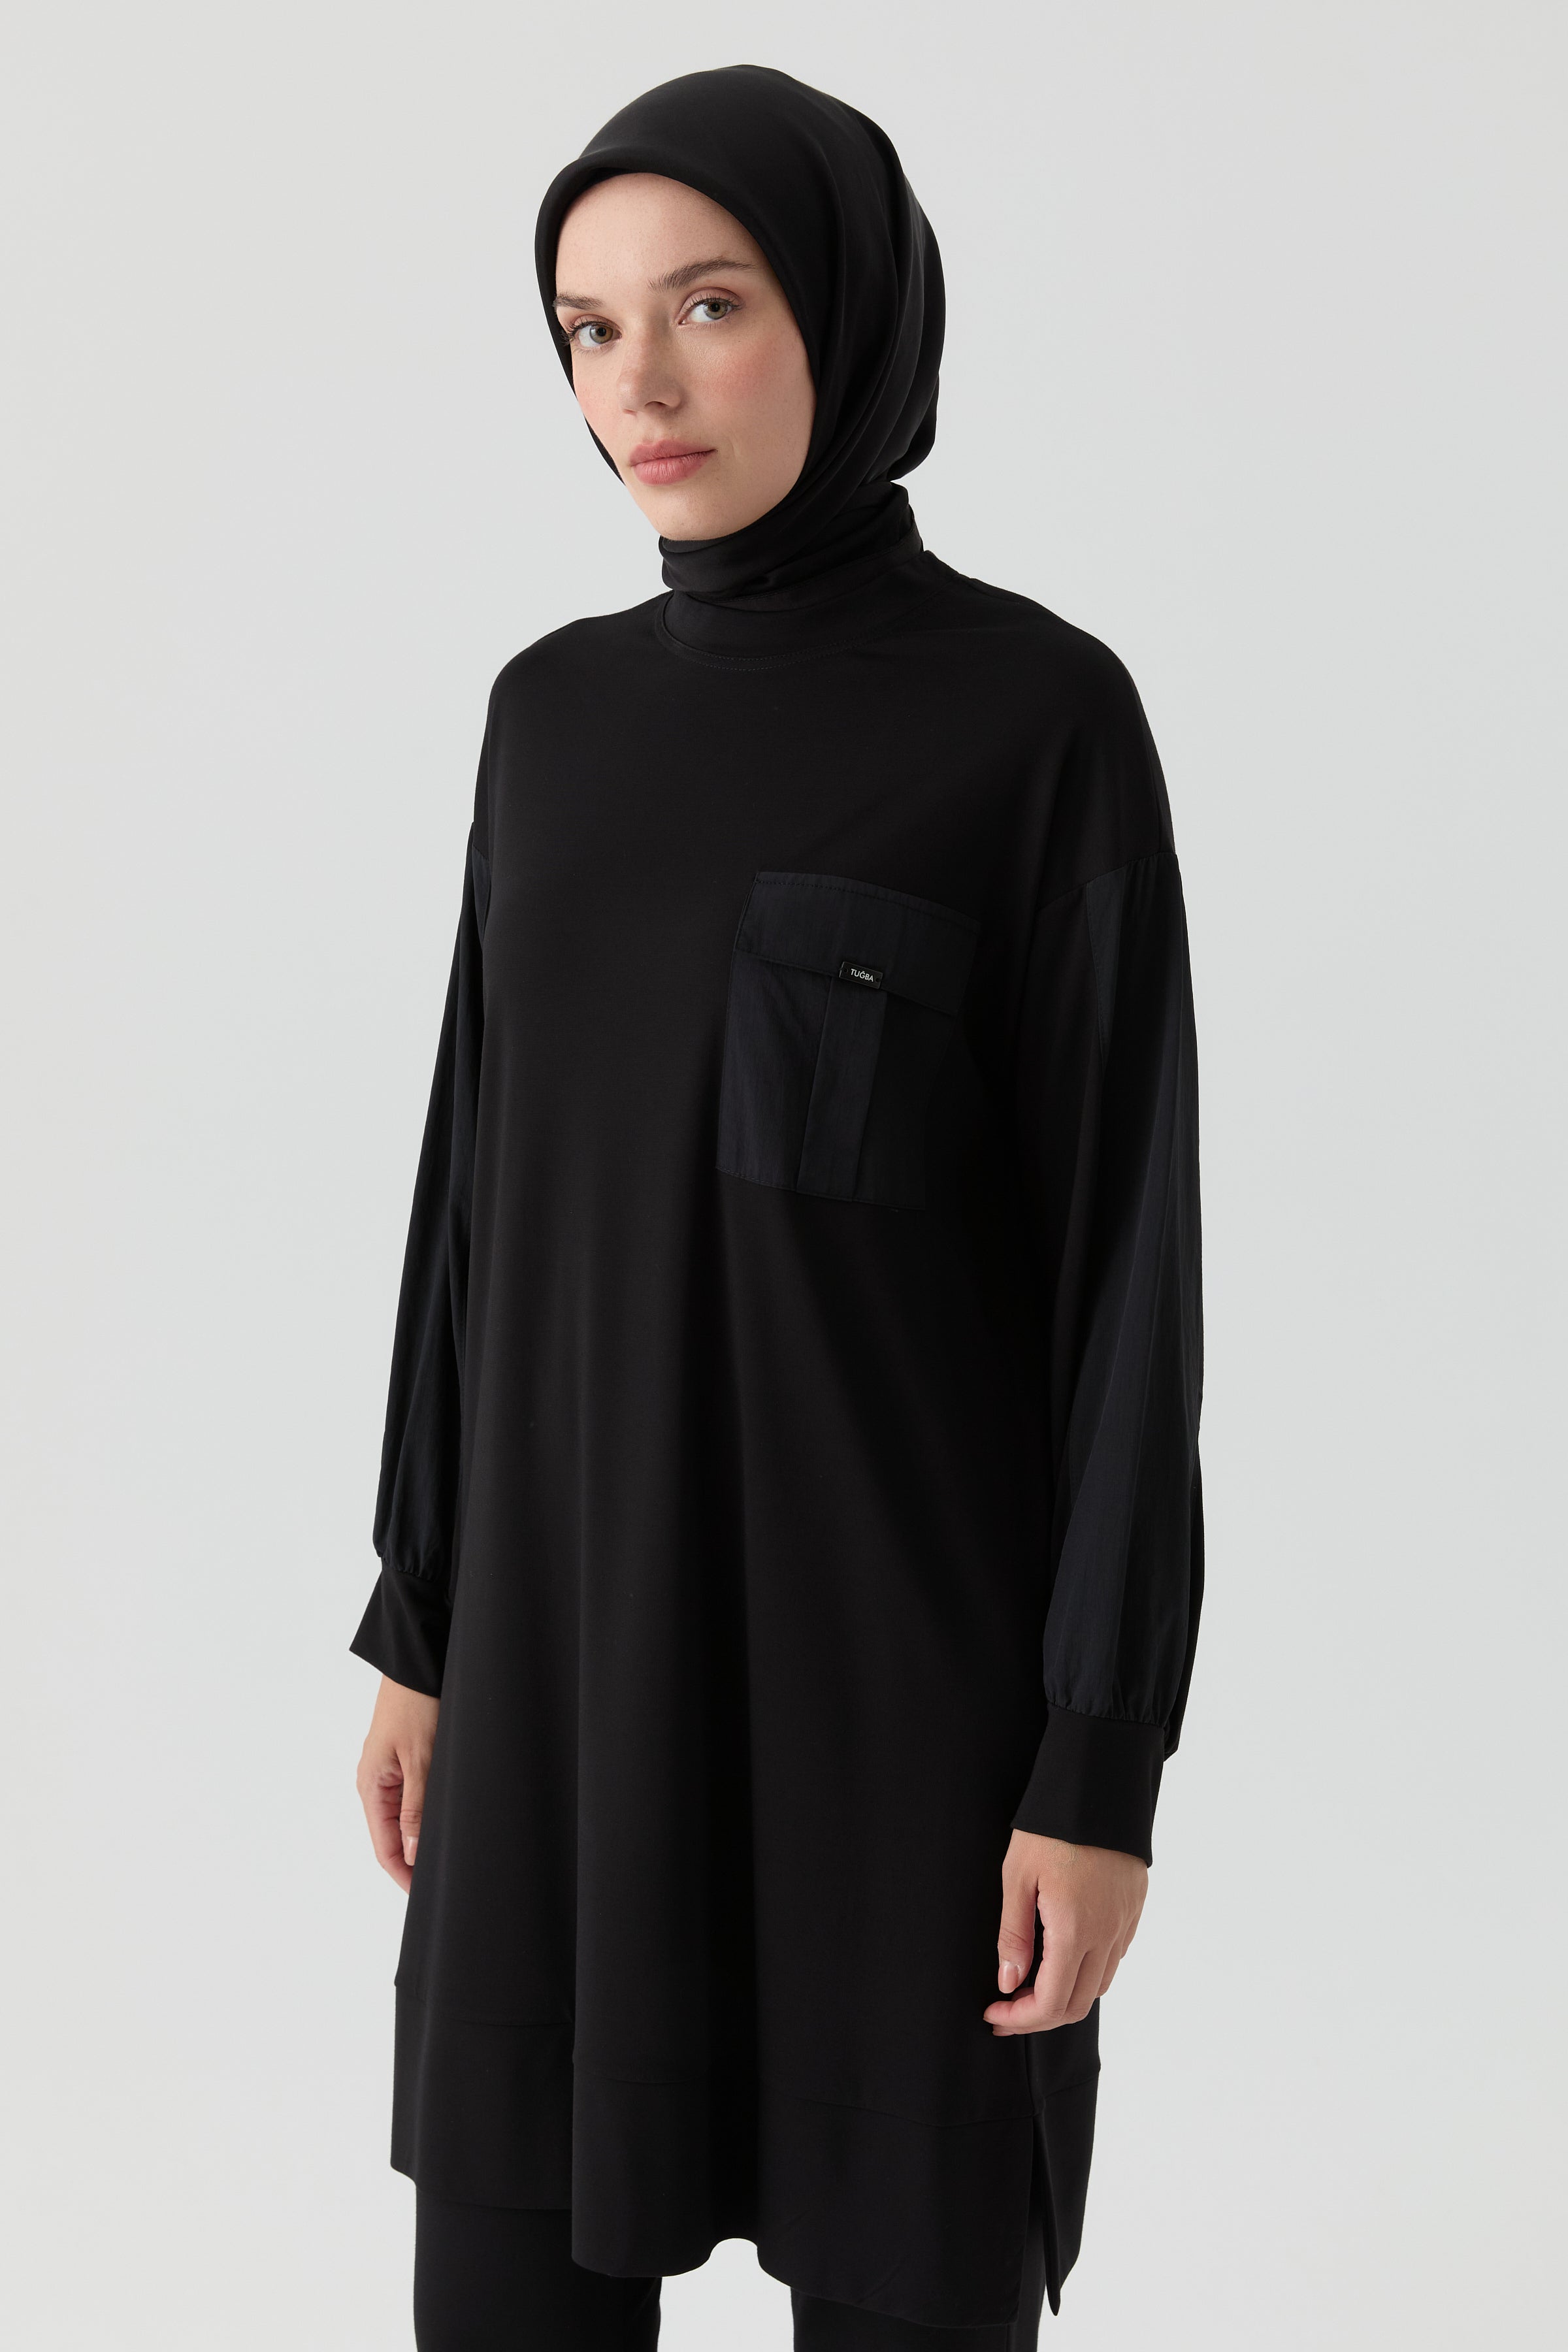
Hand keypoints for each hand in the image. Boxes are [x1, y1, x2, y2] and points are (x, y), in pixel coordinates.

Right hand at [356, 1676, 439, 1891]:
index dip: (404, 1875)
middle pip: (393, 1837)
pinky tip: (446, 1822)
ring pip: (404, 1819)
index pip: (384, 1848)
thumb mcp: (420, 1759)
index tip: (426, 1896)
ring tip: (448, 1857)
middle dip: (415, 1861)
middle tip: (445, 1880)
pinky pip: (412, 1798)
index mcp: (371, 1787)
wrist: (417, 1663)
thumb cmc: (415, 1705)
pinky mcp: (403, 1760)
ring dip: (422, 1839)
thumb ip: (416, 1808)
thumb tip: (413, 1854)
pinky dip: (426, 1815)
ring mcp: (389, 1772)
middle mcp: (376, 1784)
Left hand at [984, 1829, 1147, 2033]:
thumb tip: (1009, 1983)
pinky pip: (1115, 1957)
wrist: (1098, 1787)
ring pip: (1099, 1985)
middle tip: (1007, 2011)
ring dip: (1065, 1996)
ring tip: (1031, 1986)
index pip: (1050, 2003)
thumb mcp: (1017, 1876)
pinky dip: (1089, 1971)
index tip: (994, 2016)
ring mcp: (1124, 1923)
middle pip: (1077, 2005)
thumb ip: (1014, 1935)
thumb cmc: (1050, 1827)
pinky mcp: (1134, 1909)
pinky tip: (1063, 1955)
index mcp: (1074, 1931)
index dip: (1020, 2020)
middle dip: (1039, 2017)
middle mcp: (1106, 1935)